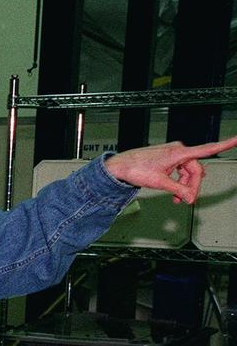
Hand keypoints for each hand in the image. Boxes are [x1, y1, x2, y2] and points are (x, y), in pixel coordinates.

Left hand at [105, 135, 236, 203]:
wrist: (120, 166)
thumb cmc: (136, 169)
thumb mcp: (160, 182)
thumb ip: (178, 189)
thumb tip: (190, 197)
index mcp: (179, 152)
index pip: (206, 149)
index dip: (224, 144)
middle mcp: (178, 150)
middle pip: (196, 170)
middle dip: (192, 186)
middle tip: (186, 200)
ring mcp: (173, 154)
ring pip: (188, 172)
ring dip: (184, 186)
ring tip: (176, 199)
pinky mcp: (168, 158)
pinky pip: (180, 171)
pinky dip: (178, 182)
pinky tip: (174, 192)